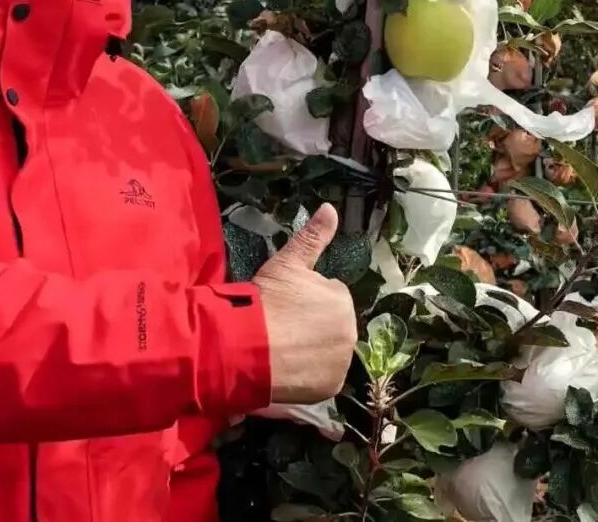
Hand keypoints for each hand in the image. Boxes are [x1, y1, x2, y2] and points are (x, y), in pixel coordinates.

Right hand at [252, 203, 356, 404]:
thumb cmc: (266, 300)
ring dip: (312, 350)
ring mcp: (342, 363)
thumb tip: (330, 208)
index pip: (328, 297)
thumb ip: (313, 236)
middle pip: (331, 325)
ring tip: (282, 348)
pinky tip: (288, 368)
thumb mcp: (287, 263)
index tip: (284, 305)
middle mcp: (351, 332)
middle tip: (282, 327)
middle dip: (312, 325)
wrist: (246, 345)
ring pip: (328, 351)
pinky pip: (322, 377)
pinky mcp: (331, 388)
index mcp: (342, 299)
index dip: (304, 301)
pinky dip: (309, 374)